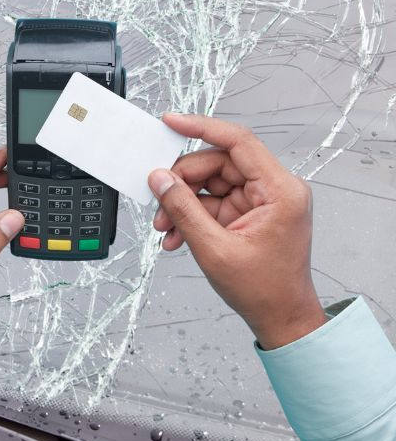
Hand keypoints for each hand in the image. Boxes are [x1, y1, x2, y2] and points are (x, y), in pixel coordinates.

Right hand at [150, 114, 325, 349]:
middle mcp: (274, 190)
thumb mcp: (214, 248)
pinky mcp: (250, 213)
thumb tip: (160, 179)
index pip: (238, 142)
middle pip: (217, 164)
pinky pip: (213, 202)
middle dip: (182, 183)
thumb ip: (183, 209)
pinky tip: (177, 234)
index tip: (171, 122)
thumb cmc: (265, 290)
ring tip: (165, 227)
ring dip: (183, 204)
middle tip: (159, 202)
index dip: (201, 128)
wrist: (282, 319)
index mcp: (280, 191)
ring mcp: (261, 201)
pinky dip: (192, 216)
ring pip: (211, 183)